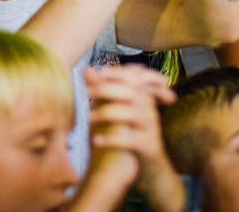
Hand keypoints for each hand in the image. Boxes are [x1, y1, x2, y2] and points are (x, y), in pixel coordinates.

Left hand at [86, 65, 175, 182]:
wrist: (147, 170)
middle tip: (86, 92)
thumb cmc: (127, 135)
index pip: (137, 76)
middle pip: (133, 91)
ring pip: (133, 113)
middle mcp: (149, 110)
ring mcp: (151, 128)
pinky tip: (96, 141)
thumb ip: (102, 90)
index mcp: (142, 97)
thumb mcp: (113, 111)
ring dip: (108, 112)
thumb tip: (86, 68)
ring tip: (88, 118)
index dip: (119, 71)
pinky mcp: (149, 147)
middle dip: (108, 88)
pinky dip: (113, 139)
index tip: (100, 71)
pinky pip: (132, 140)